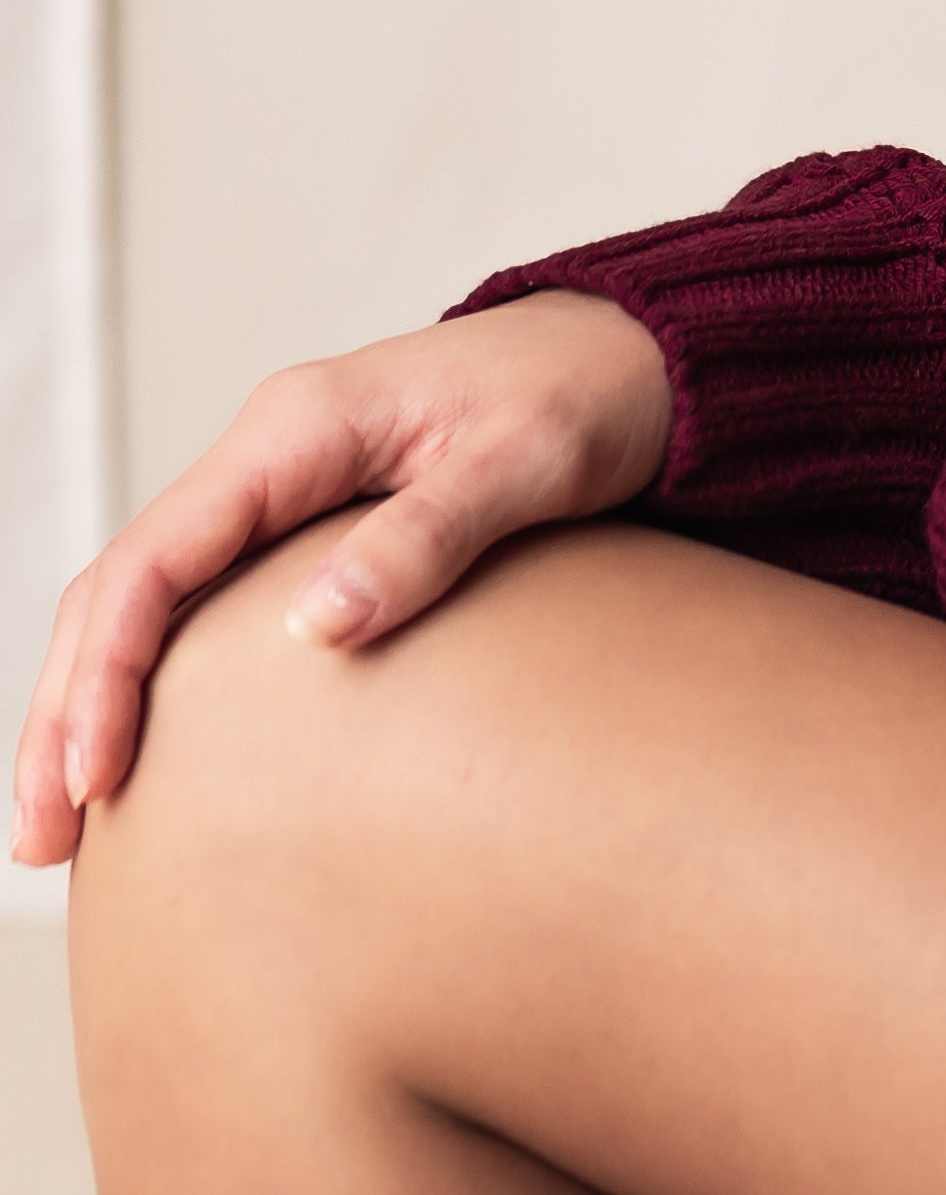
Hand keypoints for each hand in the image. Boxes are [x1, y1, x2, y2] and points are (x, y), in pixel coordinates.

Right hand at [10, 294, 674, 868]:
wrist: (637, 354)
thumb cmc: (589, 399)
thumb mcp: (528, 464)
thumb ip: (427, 535)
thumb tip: (320, 628)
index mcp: (298, 430)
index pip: (156, 556)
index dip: (110, 672)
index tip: (96, 778)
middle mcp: (268, 451)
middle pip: (119, 585)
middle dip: (64, 709)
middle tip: (39, 840)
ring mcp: (280, 486)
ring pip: (142, 599)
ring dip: (88, 703)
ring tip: (62, 828)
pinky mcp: (307, 521)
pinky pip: (196, 602)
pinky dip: (148, 680)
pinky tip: (144, 759)